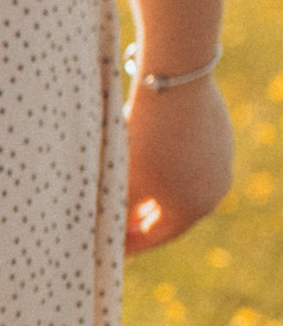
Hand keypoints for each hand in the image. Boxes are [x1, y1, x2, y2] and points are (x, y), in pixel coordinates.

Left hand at [126, 77, 231, 252]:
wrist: (173, 83)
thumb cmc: (144, 138)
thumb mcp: (124, 180)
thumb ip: (117, 211)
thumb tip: (105, 228)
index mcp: (193, 209)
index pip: (157, 237)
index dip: (130, 242)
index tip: (110, 242)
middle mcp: (215, 190)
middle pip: (172, 214)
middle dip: (142, 219)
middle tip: (117, 221)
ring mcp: (221, 162)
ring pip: (182, 186)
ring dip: (156, 193)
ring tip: (130, 192)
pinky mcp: (220, 136)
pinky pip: (190, 161)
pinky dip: (169, 168)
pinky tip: (150, 160)